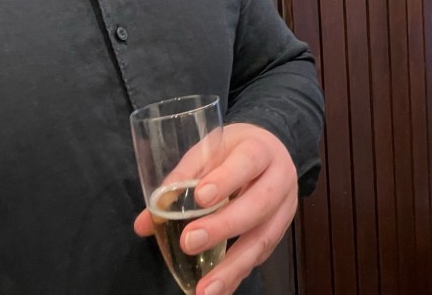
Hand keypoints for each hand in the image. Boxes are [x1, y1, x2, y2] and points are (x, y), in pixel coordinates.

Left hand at [134, 122, 298, 294]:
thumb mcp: (211, 150)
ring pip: (264, 238)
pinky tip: (217, 290)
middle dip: (224, 227)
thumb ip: (181, 179)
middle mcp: (280, 178)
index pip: (248, 162)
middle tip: (189, 242)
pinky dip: (238, 275)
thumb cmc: (235, 151)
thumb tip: (146, 221)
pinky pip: (261, 256)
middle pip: (259, 204)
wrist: (272, 152)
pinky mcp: (280, 231)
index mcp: (261, 150)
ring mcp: (284, 208)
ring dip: (233, 266)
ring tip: (205, 289)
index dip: (226, 180)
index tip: (201, 198)